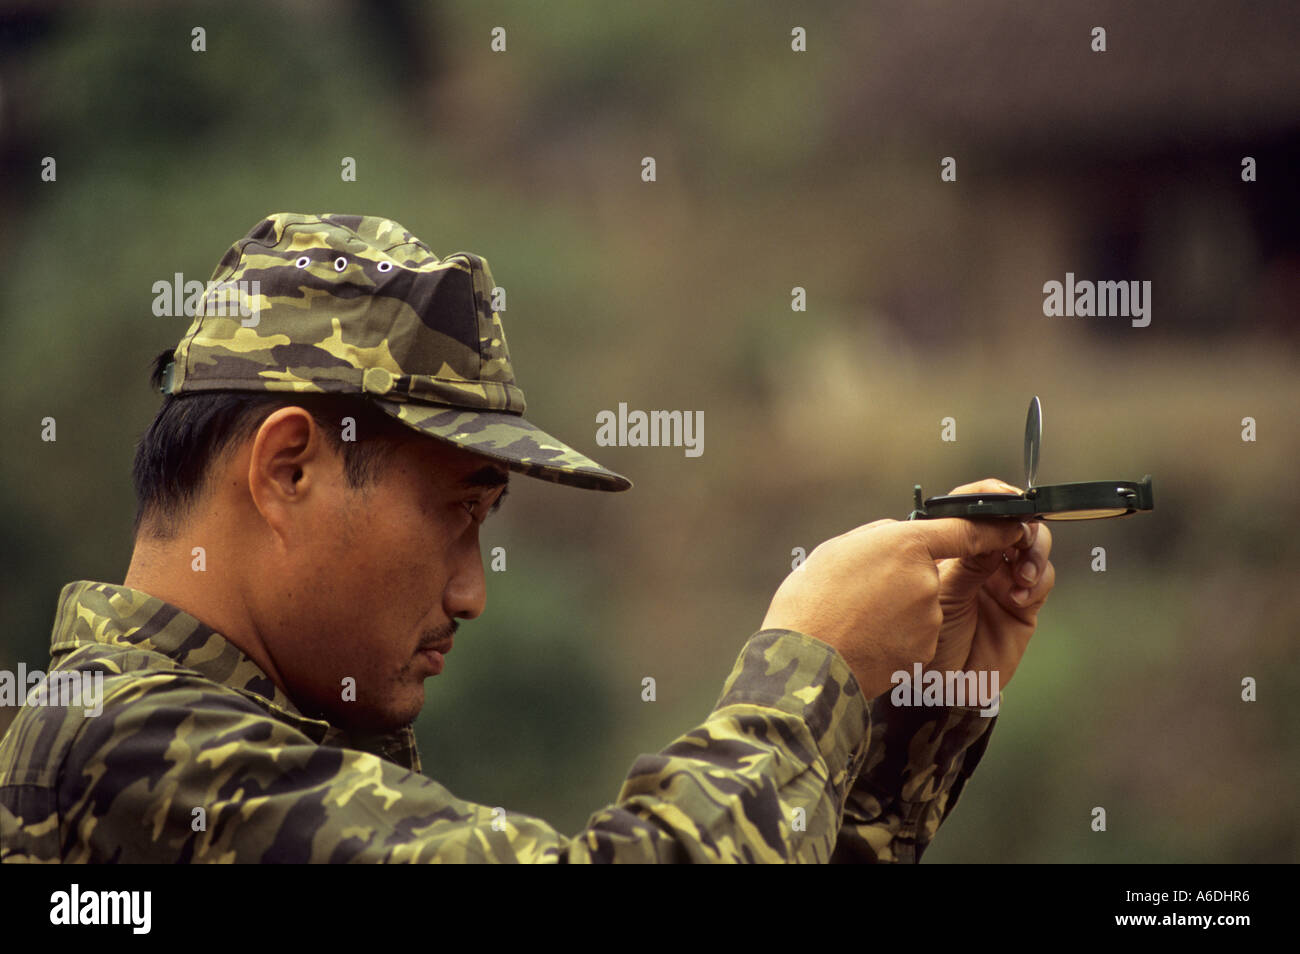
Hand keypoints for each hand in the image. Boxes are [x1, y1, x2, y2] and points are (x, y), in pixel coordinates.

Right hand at [760, 515, 1034, 699]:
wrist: (806, 664)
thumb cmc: (811, 602)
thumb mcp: (839, 552)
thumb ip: (880, 539)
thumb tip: (899, 538)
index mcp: (905, 544)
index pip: (965, 529)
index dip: (990, 528)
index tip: (1008, 527)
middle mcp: (926, 578)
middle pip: (932, 573)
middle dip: (908, 582)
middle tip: (868, 595)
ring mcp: (928, 617)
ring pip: (923, 608)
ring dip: (899, 612)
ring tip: (858, 622)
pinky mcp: (926, 650)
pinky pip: (917, 636)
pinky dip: (897, 638)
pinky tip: (867, 643)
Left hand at [926, 478, 1054, 690]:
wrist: (942, 690)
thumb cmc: (927, 641)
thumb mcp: (942, 592)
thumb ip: (970, 560)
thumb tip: (998, 527)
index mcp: (953, 548)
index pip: (974, 509)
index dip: (992, 498)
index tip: (1008, 500)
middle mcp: (980, 559)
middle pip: (1012, 523)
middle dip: (1021, 524)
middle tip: (1019, 535)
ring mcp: (1004, 580)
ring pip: (1033, 546)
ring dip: (1033, 551)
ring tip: (1022, 573)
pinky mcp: (1024, 605)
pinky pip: (1042, 580)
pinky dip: (1037, 580)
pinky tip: (1019, 596)